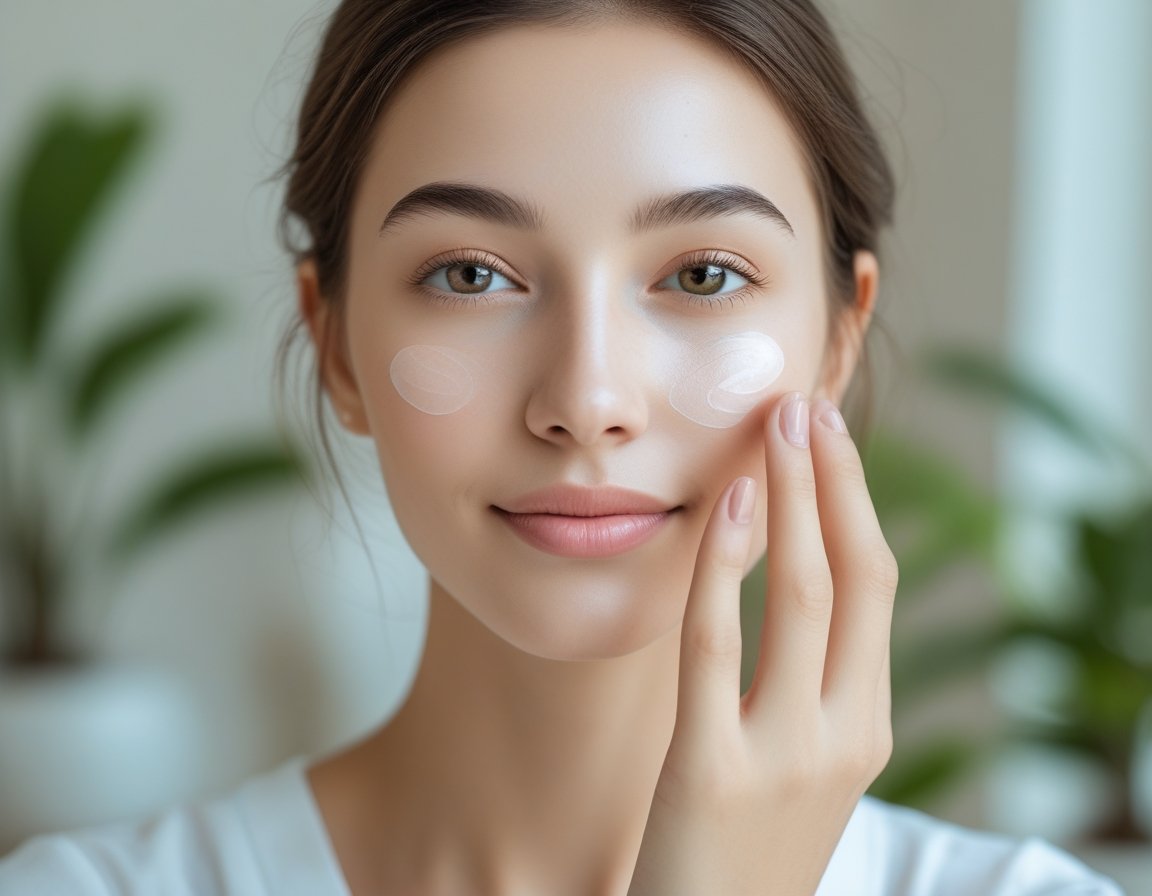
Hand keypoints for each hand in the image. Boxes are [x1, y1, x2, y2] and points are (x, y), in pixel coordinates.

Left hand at [627, 392, 897, 895]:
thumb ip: (802, 686)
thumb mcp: (796, 766)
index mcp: (863, 727)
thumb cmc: (742, 850)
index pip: (875, 588)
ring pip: (804, 599)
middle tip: (805, 404)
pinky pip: (718, 647)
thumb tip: (781, 584)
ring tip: (774, 427)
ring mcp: (784, 755)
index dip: (854, 501)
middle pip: (857, 577)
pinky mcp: (712, 772)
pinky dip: (724, 568)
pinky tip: (724, 506)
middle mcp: (843, 735)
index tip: (827, 435)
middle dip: (834, 481)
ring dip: (793, 500)